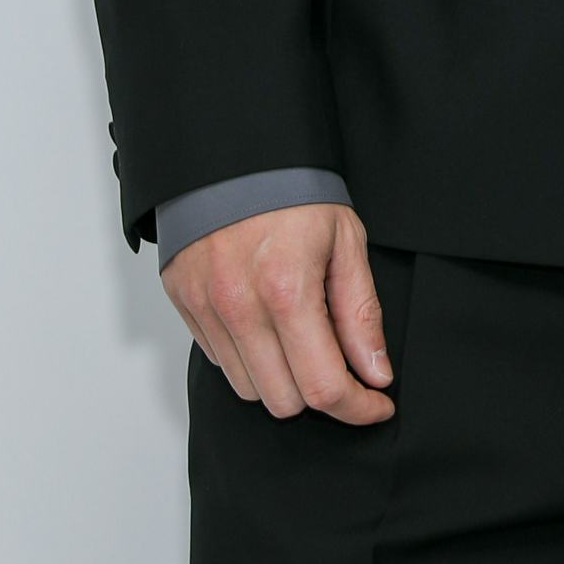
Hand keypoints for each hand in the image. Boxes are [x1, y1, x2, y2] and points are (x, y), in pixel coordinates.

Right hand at [161, 202, 393, 424]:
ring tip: (303, 340)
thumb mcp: (346, 242)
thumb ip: (360, 314)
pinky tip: (269, 326)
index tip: (377, 404)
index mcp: (288, 291)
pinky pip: (221, 362)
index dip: (357, 408)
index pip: (323, 387)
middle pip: (284, 401)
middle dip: (321, 392)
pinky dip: (250, 359)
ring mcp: (206, 310)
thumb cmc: (295, 192)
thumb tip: (376, 374)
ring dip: (283, 380)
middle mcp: (240, 309)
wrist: (234, 155)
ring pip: (249, 390)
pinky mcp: (186, 307)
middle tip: (342, 365)